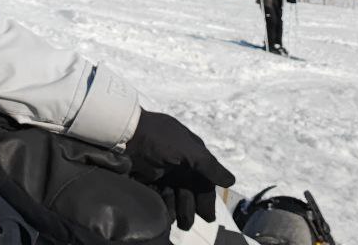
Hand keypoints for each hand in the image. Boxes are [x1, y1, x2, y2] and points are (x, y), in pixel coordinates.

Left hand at [124, 110, 235, 231]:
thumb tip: (231, 182)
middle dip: (191, 207)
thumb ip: (210, 166)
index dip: (207, 198)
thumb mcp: (189, 150)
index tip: (207, 217)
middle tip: (188, 224)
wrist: (127, 133)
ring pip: (176, 195)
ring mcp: (163, 170)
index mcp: (191, 153)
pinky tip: (166, 217)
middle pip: (190, 190)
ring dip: (179, 210)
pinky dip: (165, 206)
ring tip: (180, 224)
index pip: (204, 180)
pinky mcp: (148, 177)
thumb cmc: (161, 140)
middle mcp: (179, 163)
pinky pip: (160, 195)